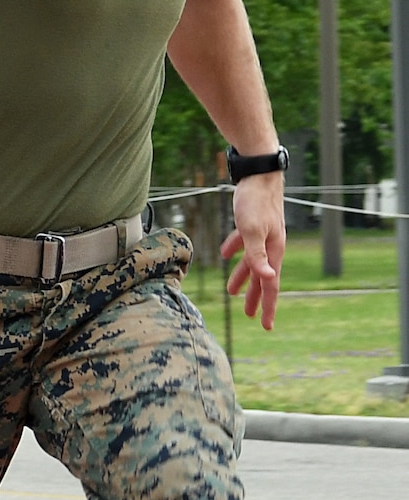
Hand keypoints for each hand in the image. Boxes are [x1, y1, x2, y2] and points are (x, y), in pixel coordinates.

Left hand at [221, 174, 285, 329]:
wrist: (259, 173)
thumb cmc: (255, 201)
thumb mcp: (252, 231)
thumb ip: (257, 255)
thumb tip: (268, 278)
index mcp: (274, 251)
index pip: (271, 285)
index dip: (268, 306)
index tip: (266, 326)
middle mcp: (272, 245)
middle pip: (263, 277)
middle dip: (257, 297)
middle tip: (250, 316)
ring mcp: (264, 234)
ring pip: (253, 261)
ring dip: (243, 276)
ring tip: (232, 291)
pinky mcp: (254, 222)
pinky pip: (245, 242)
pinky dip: (236, 250)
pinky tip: (226, 254)